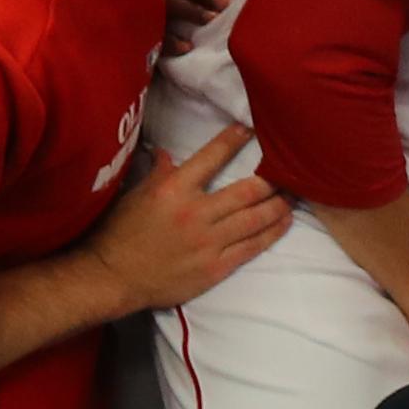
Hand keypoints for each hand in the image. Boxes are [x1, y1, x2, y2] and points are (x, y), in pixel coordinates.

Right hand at [89, 126, 289, 313]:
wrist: (114, 278)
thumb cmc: (121, 235)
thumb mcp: (136, 197)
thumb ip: (158, 174)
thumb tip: (167, 153)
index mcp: (173, 191)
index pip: (210, 158)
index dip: (233, 141)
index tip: (250, 130)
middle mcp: (195, 214)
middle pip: (246, 191)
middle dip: (272, 180)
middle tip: (288, 170)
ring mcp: (208, 242)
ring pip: (255, 219)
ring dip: (279, 205)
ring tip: (294, 195)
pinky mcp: (216, 267)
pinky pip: (252, 247)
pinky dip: (272, 233)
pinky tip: (285, 222)